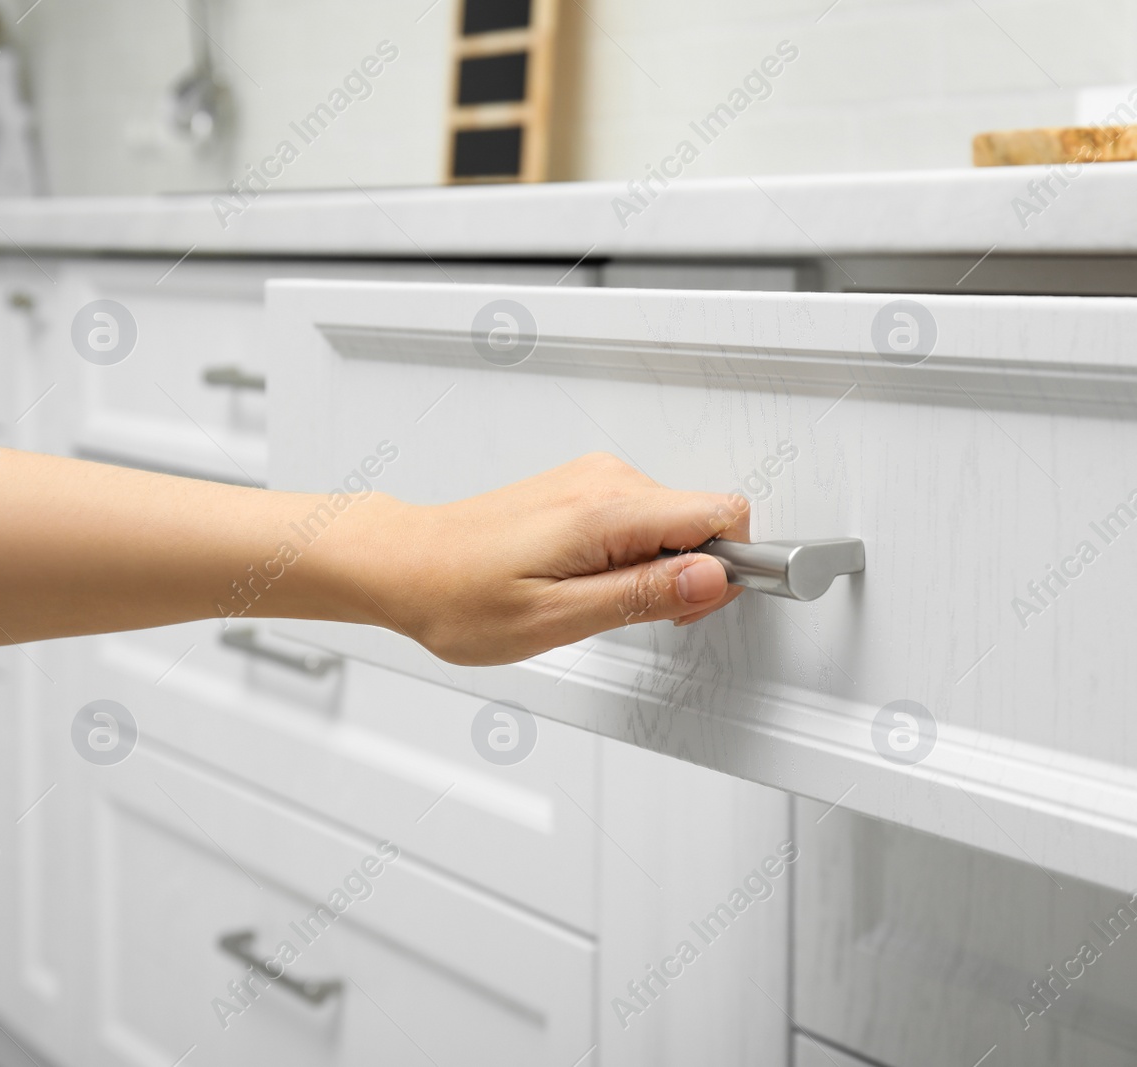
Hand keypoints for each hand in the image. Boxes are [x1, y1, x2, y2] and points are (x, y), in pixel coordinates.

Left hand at [343, 453, 749, 665]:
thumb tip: (712, 578)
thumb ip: (643, 595)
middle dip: (692, 576)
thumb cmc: (459, 596)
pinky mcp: (585, 488)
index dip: (730, 567)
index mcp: (607, 510)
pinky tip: (593, 582)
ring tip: (601, 601)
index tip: (703, 605)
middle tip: (641, 617)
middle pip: (704, 520)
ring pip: (675, 522)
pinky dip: (636, 555)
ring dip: (660, 568)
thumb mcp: (556, 619)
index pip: (723, 515)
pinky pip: (645, 517)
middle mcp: (607, 480)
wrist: (406, 563)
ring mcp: (595, 479)